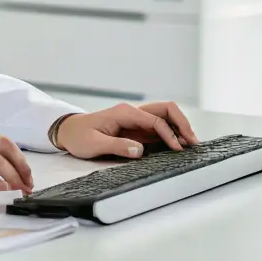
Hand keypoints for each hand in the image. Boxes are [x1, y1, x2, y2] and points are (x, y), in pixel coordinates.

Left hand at [54, 102, 197, 159]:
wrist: (68, 131)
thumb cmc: (79, 136)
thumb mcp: (94, 144)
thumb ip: (117, 146)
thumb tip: (140, 150)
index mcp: (125, 113)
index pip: (155, 120)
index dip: (169, 134)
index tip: (177, 149)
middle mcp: (133, 113)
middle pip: (166, 110)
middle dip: (182, 124)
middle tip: (193, 142)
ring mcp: (136, 119)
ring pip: (165, 116)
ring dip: (179, 127)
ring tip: (191, 144)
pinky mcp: (136, 128)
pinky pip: (158, 126)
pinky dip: (172, 132)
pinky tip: (178, 144)